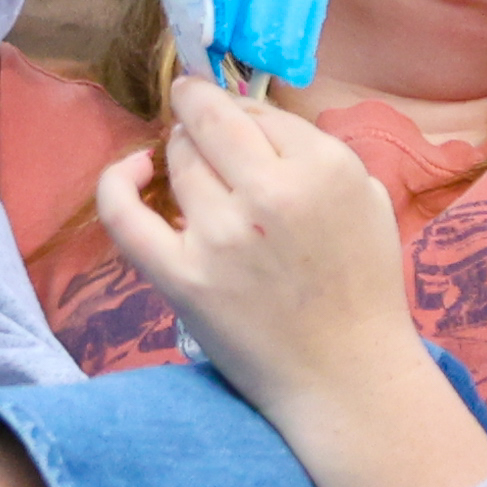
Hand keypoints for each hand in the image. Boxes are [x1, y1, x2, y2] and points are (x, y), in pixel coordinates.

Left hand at [92, 79, 419, 420]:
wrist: (349, 376)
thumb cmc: (364, 288)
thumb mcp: (367, 198)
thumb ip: (316, 152)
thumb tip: (250, 119)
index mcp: (325, 167)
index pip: (258, 110)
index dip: (240, 111)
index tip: (231, 119)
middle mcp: (270, 192)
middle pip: (211, 122)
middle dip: (200, 114)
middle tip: (199, 122)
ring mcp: (220, 234)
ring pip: (178, 159)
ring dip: (180, 154)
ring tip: (195, 172)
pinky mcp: (181, 275)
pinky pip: (125, 212)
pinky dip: (118, 180)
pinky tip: (133, 169)